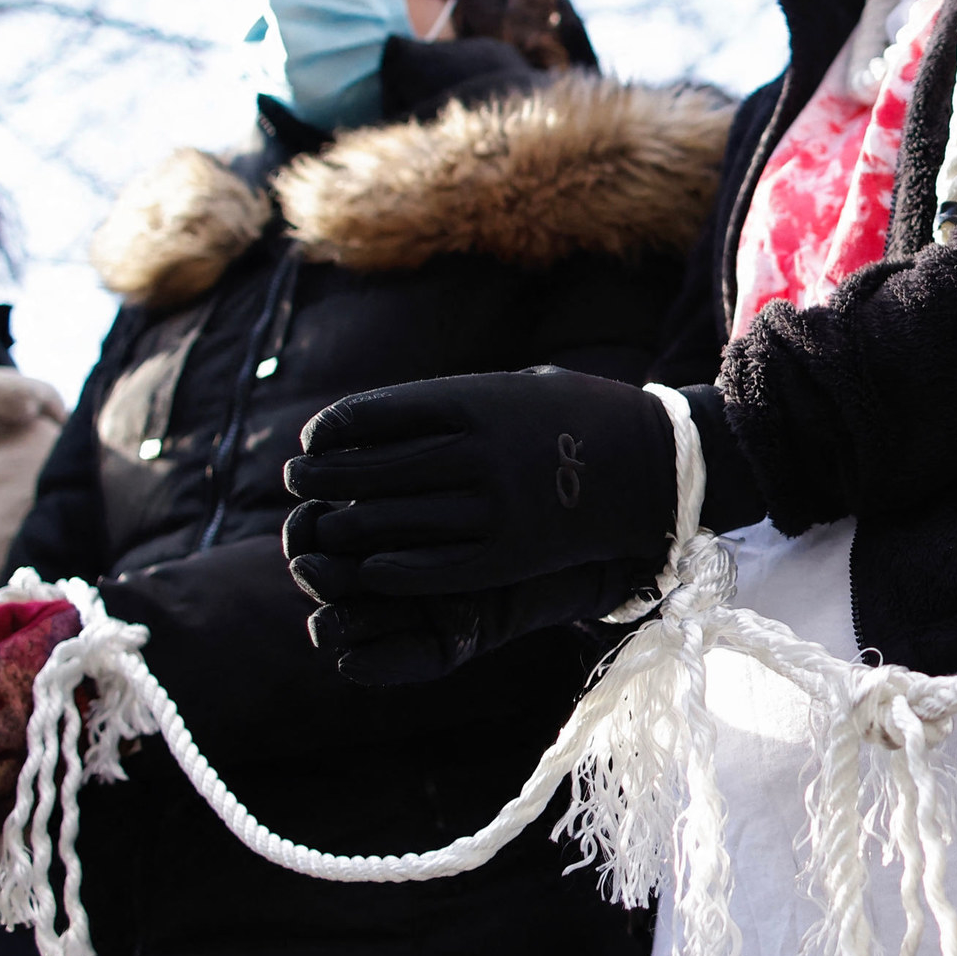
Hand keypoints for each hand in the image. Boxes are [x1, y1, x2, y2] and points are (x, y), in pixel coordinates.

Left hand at [282, 368, 679, 681]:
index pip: (371, 416)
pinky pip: (428, 569)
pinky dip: (390, 570)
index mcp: (475, 401)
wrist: (655, 466)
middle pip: (369, 471)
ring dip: (347, 527)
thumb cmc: (580, 416)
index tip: (313, 440)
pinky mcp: (508, 557)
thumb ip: (453, 403)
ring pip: (389, 524)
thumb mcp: (516, 386)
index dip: (331, 431)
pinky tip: (373, 566)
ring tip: (329, 526)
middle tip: (301, 483)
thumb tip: (377, 422)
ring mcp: (493, 508)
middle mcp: (477, 452)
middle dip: (323, 478)